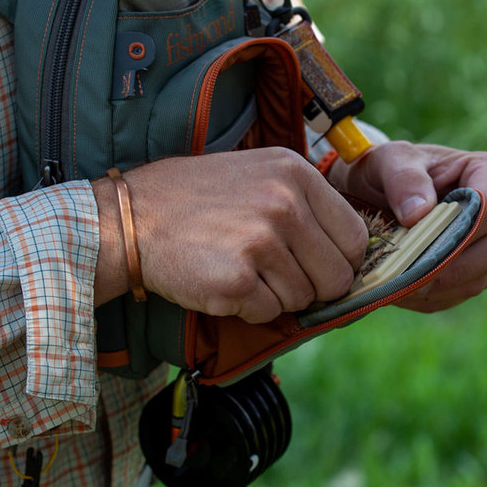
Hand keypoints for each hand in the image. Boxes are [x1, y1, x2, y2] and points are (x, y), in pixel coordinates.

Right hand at [94, 148, 367, 321]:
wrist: (131, 219)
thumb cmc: (197, 200)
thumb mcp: (259, 175)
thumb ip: (306, 204)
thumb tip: (351, 253)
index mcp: (296, 173)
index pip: (355, 237)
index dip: (339, 261)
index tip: (316, 266)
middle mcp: (284, 203)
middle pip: (337, 276)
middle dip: (312, 287)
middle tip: (275, 276)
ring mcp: (260, 241)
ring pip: (303, 299)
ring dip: (275, 296)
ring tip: (240, 269)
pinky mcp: (236, 280)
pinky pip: (268, 314)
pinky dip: (249, 310)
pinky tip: (224, 283)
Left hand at [328, 141, 486, 312]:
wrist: (378, 191)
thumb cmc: (390, 168)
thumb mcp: (388, 159)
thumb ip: (403, 178)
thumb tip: (419, 213)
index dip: (460, 230)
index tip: (420, 241)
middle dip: (451, 268)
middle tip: (408, 276)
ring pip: (479, 279)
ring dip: (437, 287)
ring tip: (397, 283)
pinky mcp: (476, 272)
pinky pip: (461, 294)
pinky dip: (430, 297)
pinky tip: (401, 288)